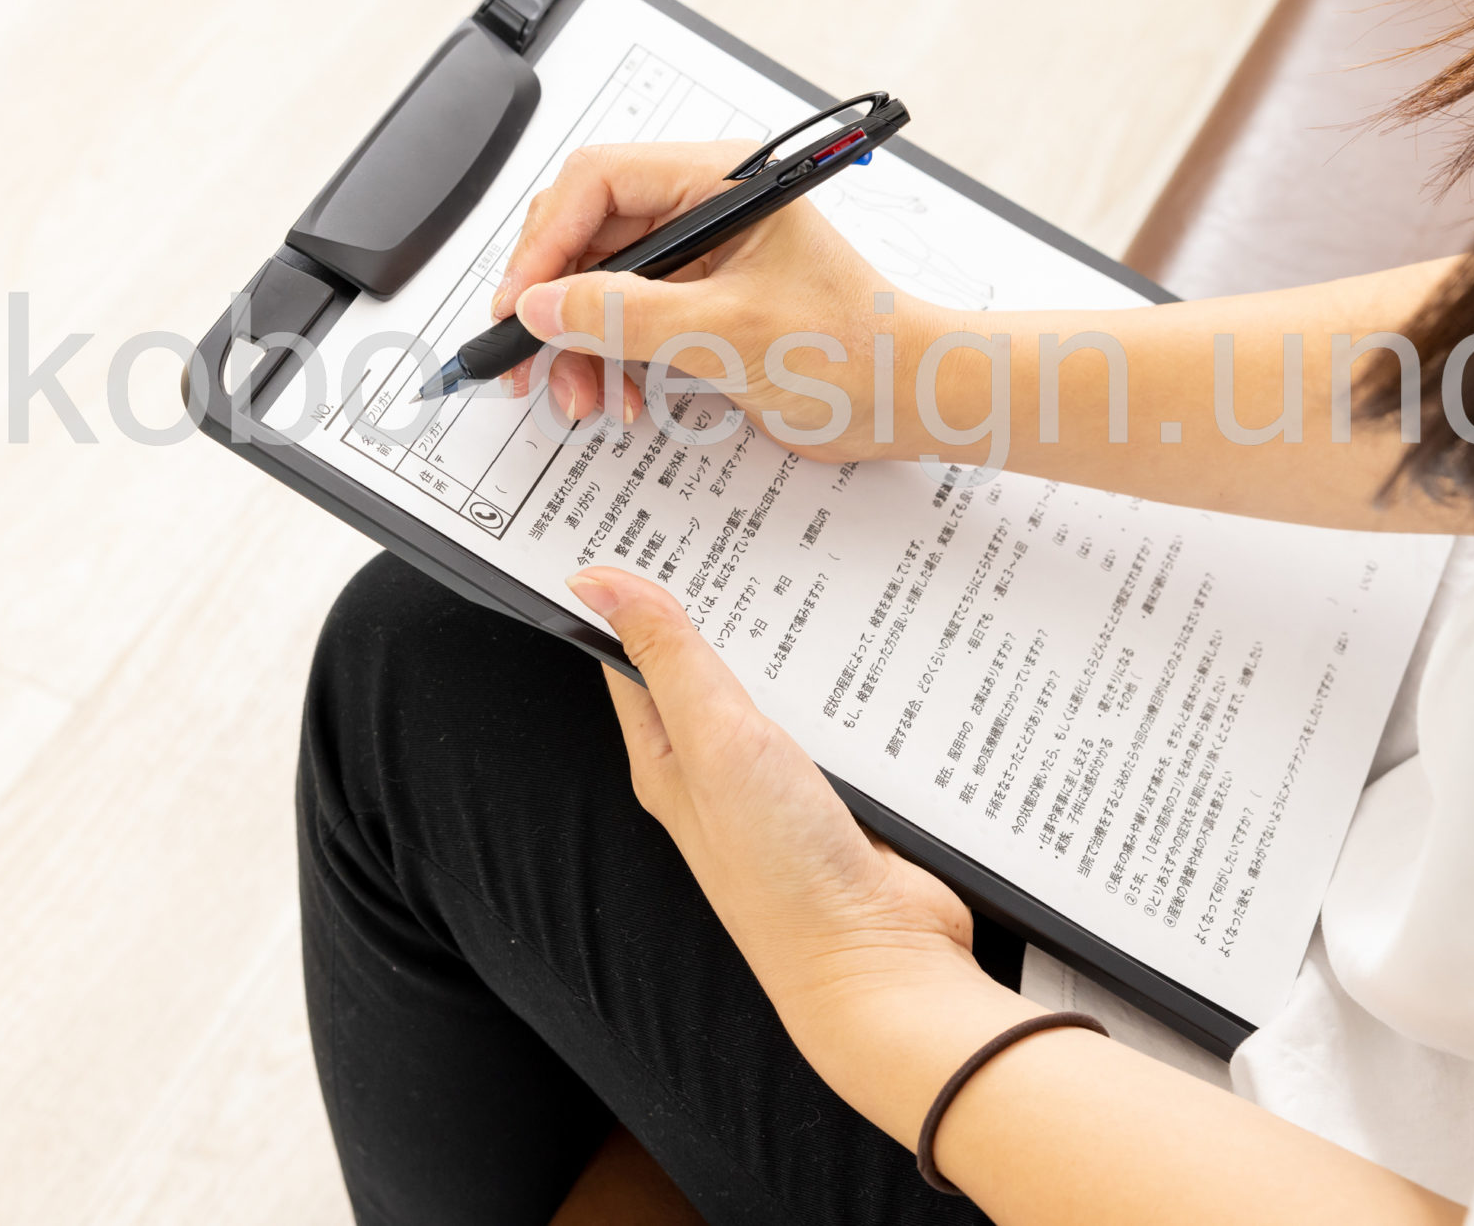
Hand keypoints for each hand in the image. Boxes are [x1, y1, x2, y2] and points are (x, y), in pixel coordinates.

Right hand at [493, 142, 931, 455]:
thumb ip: (625, 314)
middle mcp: (703, 210)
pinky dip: (609, 362)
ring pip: (598, 285)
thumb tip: (542, 306)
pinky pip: (626, 323)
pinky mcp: (699, 307)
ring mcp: (699, 260)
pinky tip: (619, 400)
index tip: (520, 303)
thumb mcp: (727, 331)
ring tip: (581, 398)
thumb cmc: (854, 348)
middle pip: (586, 234)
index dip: (545, 241)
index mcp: (718, 182)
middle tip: (526, 358)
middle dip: (553, 302)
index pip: (596, 181)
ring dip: (578, 344)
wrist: (908, 400)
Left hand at [568, 566, 1026, 1144]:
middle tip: (739, 512)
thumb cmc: (782, 874)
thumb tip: (593, 581)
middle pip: (712, 660)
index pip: (633, 653)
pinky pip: (842, 712)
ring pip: (783, 679)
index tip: (641, 518)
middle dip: (725, 597)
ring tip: (813, 553)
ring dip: (796, 631)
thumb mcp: (714, 742)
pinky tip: (871, 636)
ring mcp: (784, 778)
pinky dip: (852, 674)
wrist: (880, 960)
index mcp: (667, 756)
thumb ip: (667, 657)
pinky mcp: (845, 787)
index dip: (632, 587)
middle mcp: (718, 767)